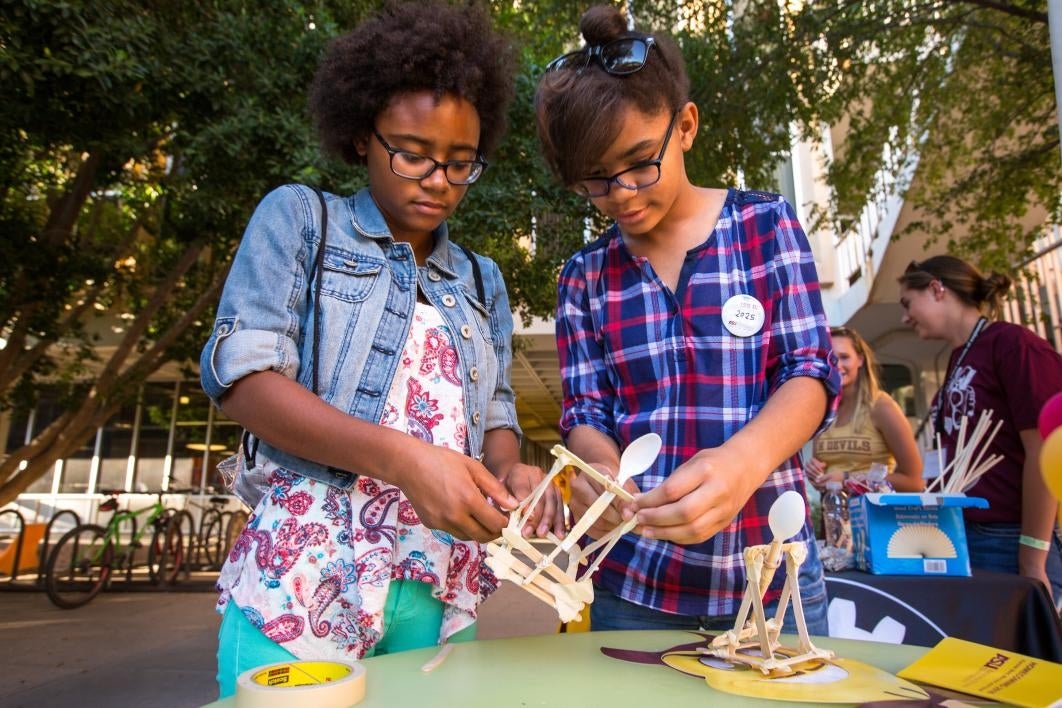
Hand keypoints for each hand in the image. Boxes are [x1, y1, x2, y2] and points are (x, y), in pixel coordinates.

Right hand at [394, 440, 518, 542]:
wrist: (409, 464)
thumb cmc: (442, 461)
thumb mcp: (473, 467)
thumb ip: (495, 488)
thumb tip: (513, 504)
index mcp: (468, 500)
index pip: (495, 524)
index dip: (505, 523)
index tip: (507, 516)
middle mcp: (455, 516)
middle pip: (483, 537)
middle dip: (494, 532)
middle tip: (497, 521)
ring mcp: (441, 523)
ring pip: (468, 537)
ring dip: (478, 530)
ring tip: (479, 515)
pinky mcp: (431, 524)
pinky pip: (452, 531)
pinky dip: (461, 526)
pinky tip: (460, 511)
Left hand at [501, 462, 565, 539]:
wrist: (513, 478)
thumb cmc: (505, 489)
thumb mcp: (501, 494)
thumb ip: (507, 505)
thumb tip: (517, 519)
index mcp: (519, 472)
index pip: (522, 488)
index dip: (526, 503)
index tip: (528, 517)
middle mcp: (537, 475)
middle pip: (541, 496)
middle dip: (539, 517)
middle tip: (535, 532)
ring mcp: (549, 482)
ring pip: (553, 501)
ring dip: (550, 520)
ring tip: (544, 533)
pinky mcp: (556, 491)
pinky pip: (559, 506)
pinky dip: (559, 521)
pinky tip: (558, 533)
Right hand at [568, 464, 639, 539]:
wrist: (601, 482)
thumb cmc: (614, 482)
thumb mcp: (623, 484)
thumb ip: (626, 498)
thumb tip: (628, 515)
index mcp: (591, 473)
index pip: (606, 491)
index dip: (620, 504)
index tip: (630, 512)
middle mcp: (578, 487)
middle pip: (599, 508)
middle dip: (616, 518)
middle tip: (627, 520)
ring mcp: (574, 503)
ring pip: (595, 521)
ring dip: (611, 526)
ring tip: (621, 523)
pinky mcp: (574, 517)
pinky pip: (591, 531)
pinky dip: (604, 532)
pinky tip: (612, 528)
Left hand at [631, 447, 756, 544]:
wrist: (747, 467)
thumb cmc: (713, 462)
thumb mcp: (692, 462)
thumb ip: (671, 482)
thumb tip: (642, 501)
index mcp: (705, 470)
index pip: (673, 490)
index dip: (650, 500)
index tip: (634, 503)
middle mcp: (716, 492)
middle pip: (683, 513)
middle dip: (656, 519)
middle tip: (637, 519)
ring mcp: (723, 510)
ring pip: (692, 529)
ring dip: (664, 533)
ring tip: (645, 531)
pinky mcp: (724, 523)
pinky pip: (699, 536)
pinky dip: (679, 538)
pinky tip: (664, 534)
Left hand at [805, 458, 840, 491]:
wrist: (845, 478)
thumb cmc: (838, 475)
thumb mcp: (830, 475)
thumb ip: (823, 478)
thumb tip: (816, 481)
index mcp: (826, 484)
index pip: (817, 485)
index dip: (812, 482)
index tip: (809, 479)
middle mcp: (827, 488)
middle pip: (818, 487)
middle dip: (813, 484)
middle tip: (810, 480)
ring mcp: (829, 488)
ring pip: (820, 488)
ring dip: (816, 485)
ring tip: (813, 481)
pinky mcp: (830, 488)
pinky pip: (823, 488)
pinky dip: (820, 486)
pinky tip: (819, 483)